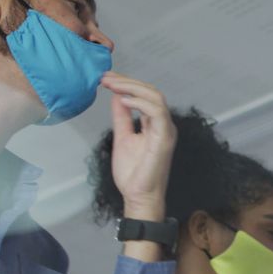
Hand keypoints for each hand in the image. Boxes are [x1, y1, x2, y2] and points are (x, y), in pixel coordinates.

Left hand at [102, 72, 174, 220]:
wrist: (139, 196)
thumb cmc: (134, 174)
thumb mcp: (122, 137)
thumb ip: (122, 117)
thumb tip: (117, 97)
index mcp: (154, 124)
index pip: (145, 96)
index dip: (127, 84)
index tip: (106, 78)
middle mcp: (163, 124)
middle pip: (151, 92)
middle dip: (128, 81)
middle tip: (106, 77)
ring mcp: (166, 130)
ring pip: (156, 97)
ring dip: (133, 87)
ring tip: (112, 85)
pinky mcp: (164, 138)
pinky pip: (157, 112)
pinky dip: (141, 102)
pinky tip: (124, 99)